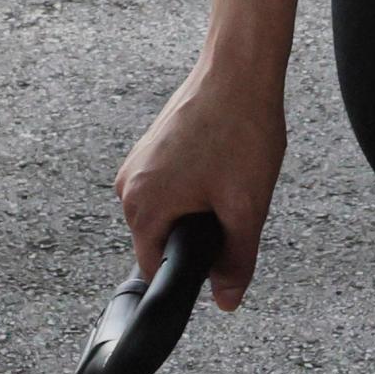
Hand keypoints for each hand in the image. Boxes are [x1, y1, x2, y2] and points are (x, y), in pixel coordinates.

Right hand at [115, 59, 287, 310]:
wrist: (238, 73)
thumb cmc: (241, 133)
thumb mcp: (246, 208)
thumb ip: (235, 261)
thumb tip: (225, 301)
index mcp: (142, 206)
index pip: (156, 268)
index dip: (190, 273)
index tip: (219, 263)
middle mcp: (127, 186)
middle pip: (163, 239)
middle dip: (199, 237)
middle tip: (235, 207)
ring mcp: (136, 165)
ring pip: (170, 212)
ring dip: (201, 210)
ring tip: (232, 181)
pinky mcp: (150, 150)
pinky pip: (171, 187)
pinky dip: (198, 188)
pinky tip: (224, 166)